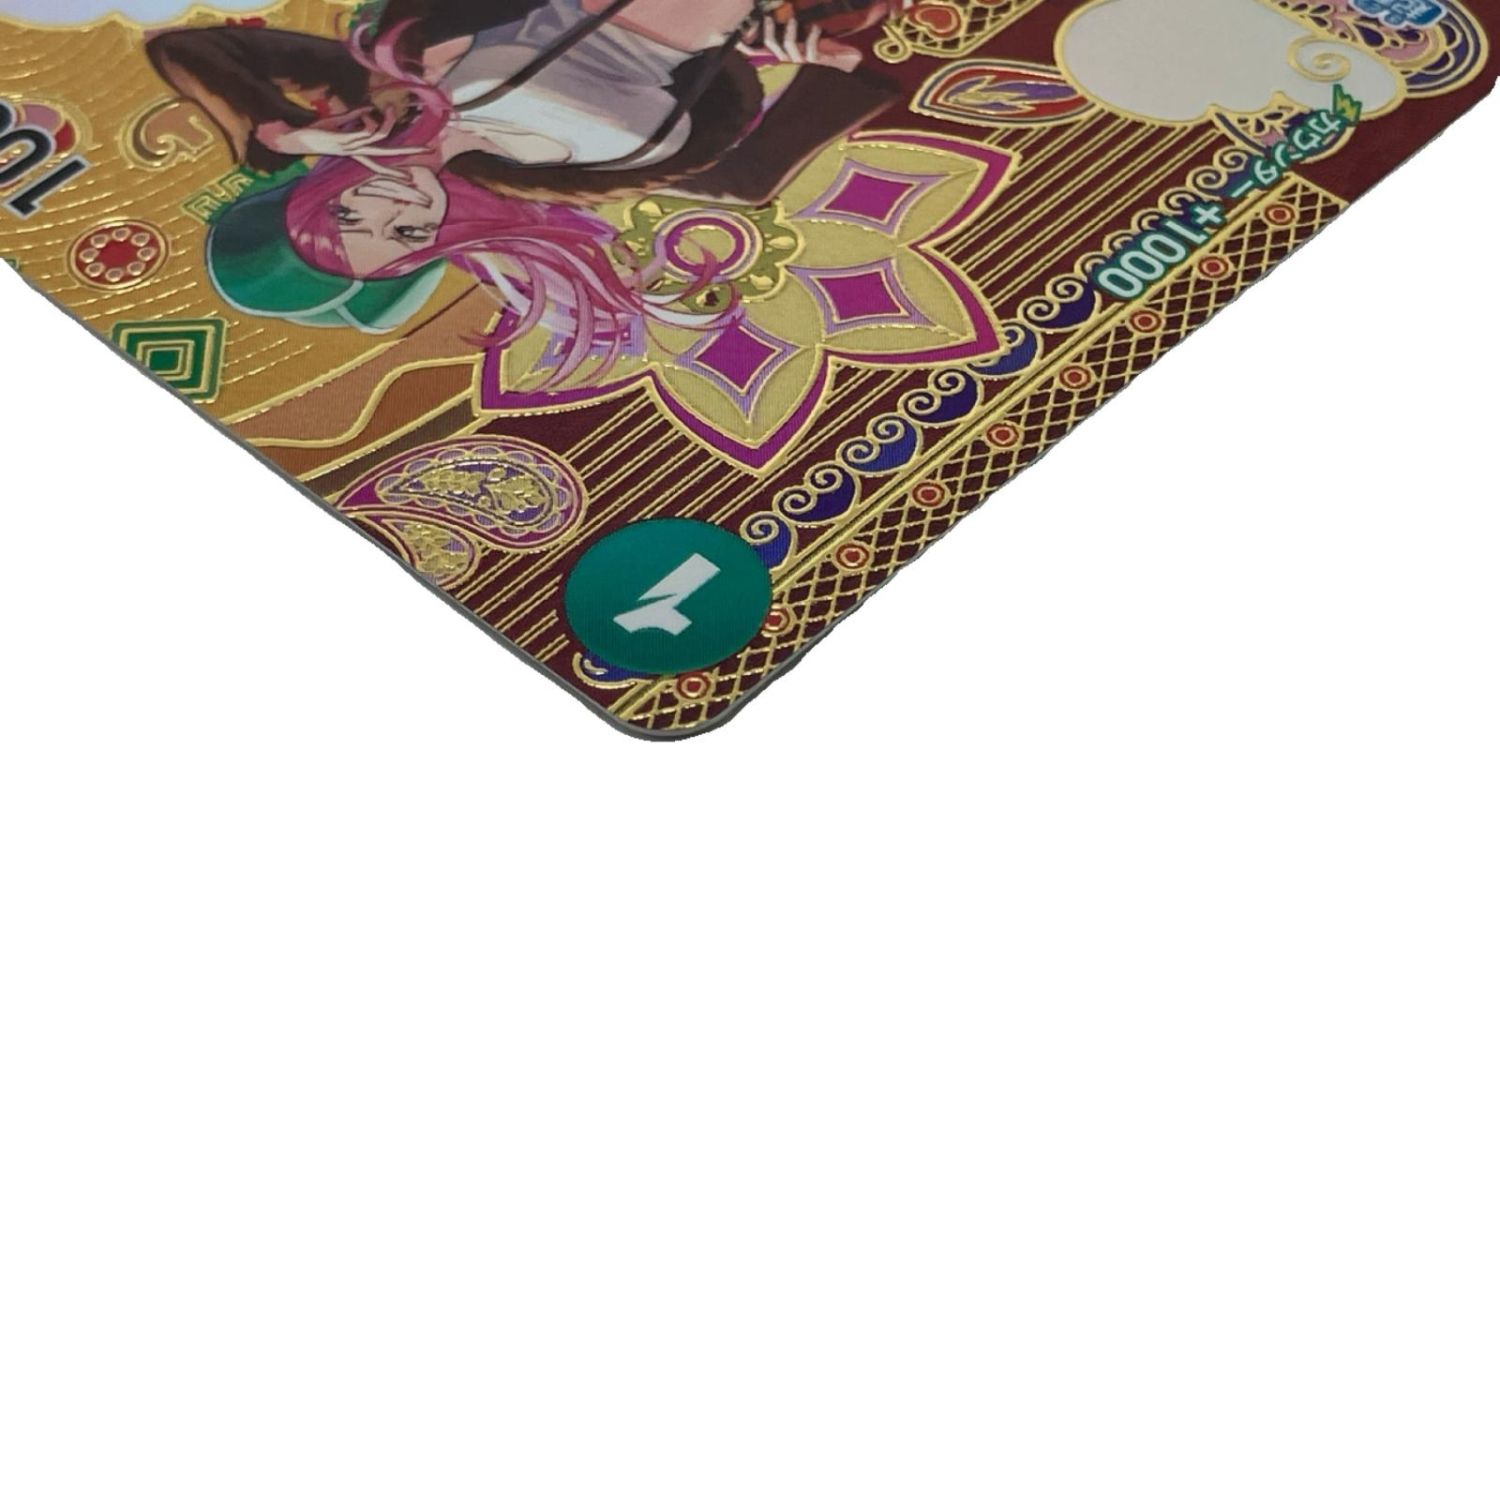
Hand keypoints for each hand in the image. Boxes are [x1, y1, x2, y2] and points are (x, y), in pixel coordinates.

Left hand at [255, 108, 416, 158]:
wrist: (294, 139)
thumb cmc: (314, 133)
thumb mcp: (337, 124)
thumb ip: (353, 117)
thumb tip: (368, 108)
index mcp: (357, 153)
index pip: (382, 164)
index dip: (398, 168)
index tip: (413, 175)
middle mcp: (357, 152)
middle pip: (388, 155)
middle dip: (408, 153)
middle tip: (428, 150)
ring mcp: (351, 146)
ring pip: (380, 138)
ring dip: (388, 123)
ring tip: (391, 109)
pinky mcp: (344, 140)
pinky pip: (365, 131)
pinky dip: (368, 119)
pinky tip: (366, 111)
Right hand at [740, 16, 861, 71]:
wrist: (843, 54)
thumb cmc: (820, 38)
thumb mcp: (800, 26)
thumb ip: (785, 18)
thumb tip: (774, 8)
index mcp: (781, 47)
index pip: (758, 48)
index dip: (746, 44)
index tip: (736, 36)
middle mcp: (788, 54)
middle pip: (771, 45)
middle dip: (769, 31)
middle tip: (769, 17)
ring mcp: (801, 58)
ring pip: (787, 46)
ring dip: (789, 31)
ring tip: (793, 19)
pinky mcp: (815, 60)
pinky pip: (809, 51)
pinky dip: (812, 37)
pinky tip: (816, 29)